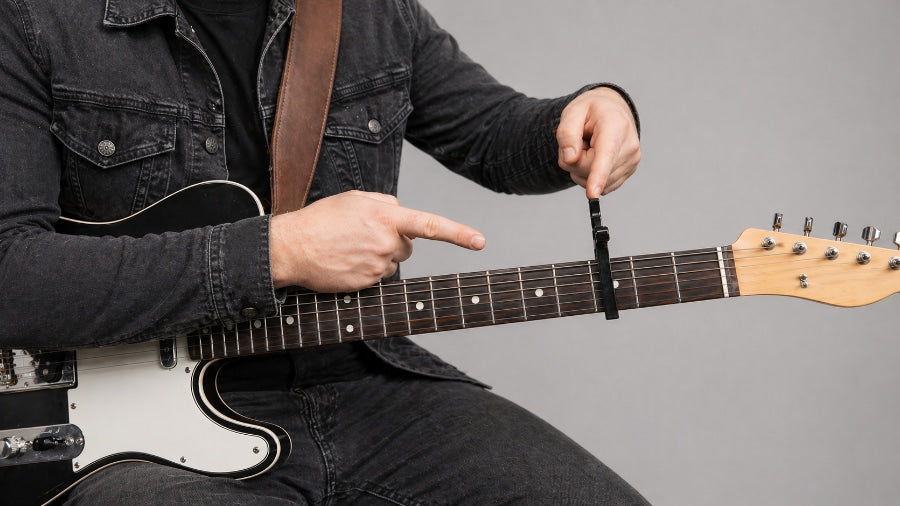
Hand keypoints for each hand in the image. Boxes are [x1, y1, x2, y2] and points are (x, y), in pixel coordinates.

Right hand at [270, 191, 485, 291]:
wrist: (292, 247)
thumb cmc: (321, 220)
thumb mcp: (355, 198)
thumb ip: (385, 203)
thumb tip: (401, 214)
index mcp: (386, 216)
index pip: (431, 225)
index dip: (459, 233)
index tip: (480, 241)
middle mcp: (387, 243)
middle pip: (408, 246)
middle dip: (394, 241)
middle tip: (362, 236)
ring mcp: (378, 266)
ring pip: (392, 263)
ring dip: (378, 256)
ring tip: (349, 248)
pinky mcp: (368, 284)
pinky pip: (378, 278)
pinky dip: (366, 271)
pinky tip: (346, 262)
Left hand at [557, 87, 640, 197]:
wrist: (612, 110)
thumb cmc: (591, 111)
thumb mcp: (572, 112)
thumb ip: (567, 133)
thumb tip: (570, 159)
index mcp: (615, 125)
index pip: (605, 155)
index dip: (598, 175)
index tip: (592, 193)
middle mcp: (629, 144)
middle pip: (589, 170)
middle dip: (575, 161)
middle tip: (579, 141)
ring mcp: (632, 160)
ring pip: (594, 181)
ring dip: (583, 168)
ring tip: (590, 146)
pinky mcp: (630, 171)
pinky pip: (603, 186)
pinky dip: (592, 176)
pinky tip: (597, 157)